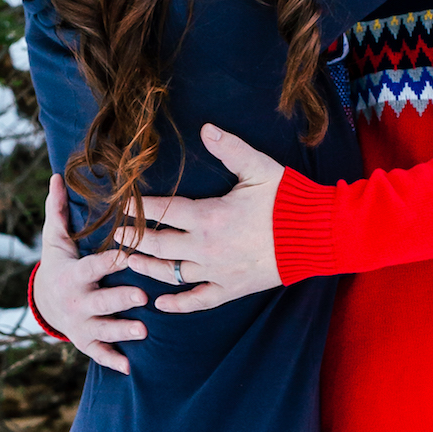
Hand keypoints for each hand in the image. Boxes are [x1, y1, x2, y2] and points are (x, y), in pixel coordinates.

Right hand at [31, 172, 147, 372]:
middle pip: (101, 301)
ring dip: (123, 332)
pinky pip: (99, 354)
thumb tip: (57, 176)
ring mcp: (81, 324)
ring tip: (144, 331)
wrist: (45, 303)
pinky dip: (112, 361)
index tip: (127, 255)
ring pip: (104, 330)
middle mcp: (77, 301)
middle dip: (120, 300)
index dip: (109, 262)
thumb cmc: (59, 264)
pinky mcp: (86, 342)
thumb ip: (58, 210)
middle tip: (142, 297)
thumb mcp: (55, 239)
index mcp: (73, 275)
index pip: (92, 267)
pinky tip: (130, 367)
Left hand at [116, 124, 283, 310]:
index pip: (162, 211)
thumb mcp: (259, 168)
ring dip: (146, 267)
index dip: (138, 207)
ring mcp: (217, 272)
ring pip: (171, 274)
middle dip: (133, 238)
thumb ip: (229, 149)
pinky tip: (160, 303)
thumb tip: (205, 128)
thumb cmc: (289, 200)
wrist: (318, 236)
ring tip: (129, 261)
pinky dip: (178, 303)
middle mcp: (206, 248)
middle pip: (157, 245)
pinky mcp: (232, 289)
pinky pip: (198, 300)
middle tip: (115, 235)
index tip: (122, 204)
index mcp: (208, 216)